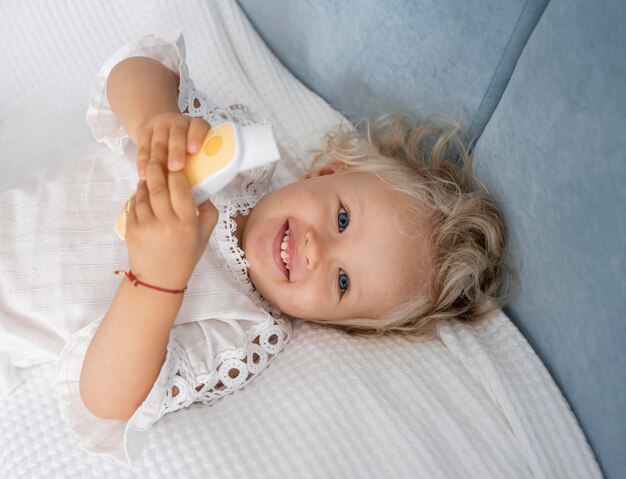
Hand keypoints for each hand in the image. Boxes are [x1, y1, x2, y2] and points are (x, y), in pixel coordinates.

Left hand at [125, 159, 217, 289]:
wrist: (158, 280)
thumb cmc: (184, 256)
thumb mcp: (204, 236)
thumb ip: (209, 212)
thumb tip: (204, 190)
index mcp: (186, 222)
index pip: (180, 187)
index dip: (177, 170)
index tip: (177, 160)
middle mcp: (166, 222)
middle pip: (158, 185)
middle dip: (157, 167)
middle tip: (158, 156)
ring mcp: (146, 225)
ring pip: (143, 192)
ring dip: (146, 179)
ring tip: (150, 172)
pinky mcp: (131, 229)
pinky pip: (133, 204)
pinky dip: (137, 194)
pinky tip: (143, 190)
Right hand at [135, 112, 209, 178]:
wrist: (160, 128)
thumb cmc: (185, 146)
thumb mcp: (195, 148)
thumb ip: (199, 159)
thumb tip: (202, 185)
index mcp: (195, 125)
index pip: (198, 126)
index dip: (196, 136)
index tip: (194, 150)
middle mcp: (178, 122)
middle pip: (177, 134)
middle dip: (176, 151)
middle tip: (176, 167)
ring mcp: (159, 125)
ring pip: (159, 143)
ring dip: (158, 160)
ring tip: (159, 176)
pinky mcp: (144, 132)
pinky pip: (143, 148)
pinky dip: (143, 162)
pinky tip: (144, 174)